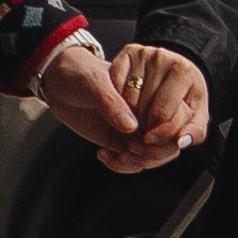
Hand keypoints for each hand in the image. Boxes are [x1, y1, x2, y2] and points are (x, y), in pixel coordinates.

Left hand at [38, 33, 207, 172]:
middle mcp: (149, 108)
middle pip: (171, 139)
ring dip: (139, 161)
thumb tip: (131, 126)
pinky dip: (123, 165)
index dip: (167, 130)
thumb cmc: (78, 72)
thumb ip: (112, 102)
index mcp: (152, 87)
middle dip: (154, 151)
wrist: (59, 81)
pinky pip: (134, 161)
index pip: (178, 113)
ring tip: (118, 154)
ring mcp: (137, 126)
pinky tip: (104, 155)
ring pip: (155, 154)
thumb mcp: (92, 82)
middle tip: (130, 147)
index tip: (147, 136)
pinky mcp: (122, 140)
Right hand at [109, 42, 209, 160]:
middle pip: (144, 105)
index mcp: (185, 72)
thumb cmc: (184, 97)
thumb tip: (181, 142)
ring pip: (128, 97)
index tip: (151, 140)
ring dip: (129, 116)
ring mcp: (146, 53)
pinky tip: (126, 105)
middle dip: (143, 125)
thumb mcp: (195, 114)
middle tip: (144, 131)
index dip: (156, 132)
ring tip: (138, 119)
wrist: (173, 72)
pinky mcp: (129, 51)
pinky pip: (116, 84)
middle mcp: (165, 57)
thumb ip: (193, 132)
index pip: (163, 112)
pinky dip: (117, 100)